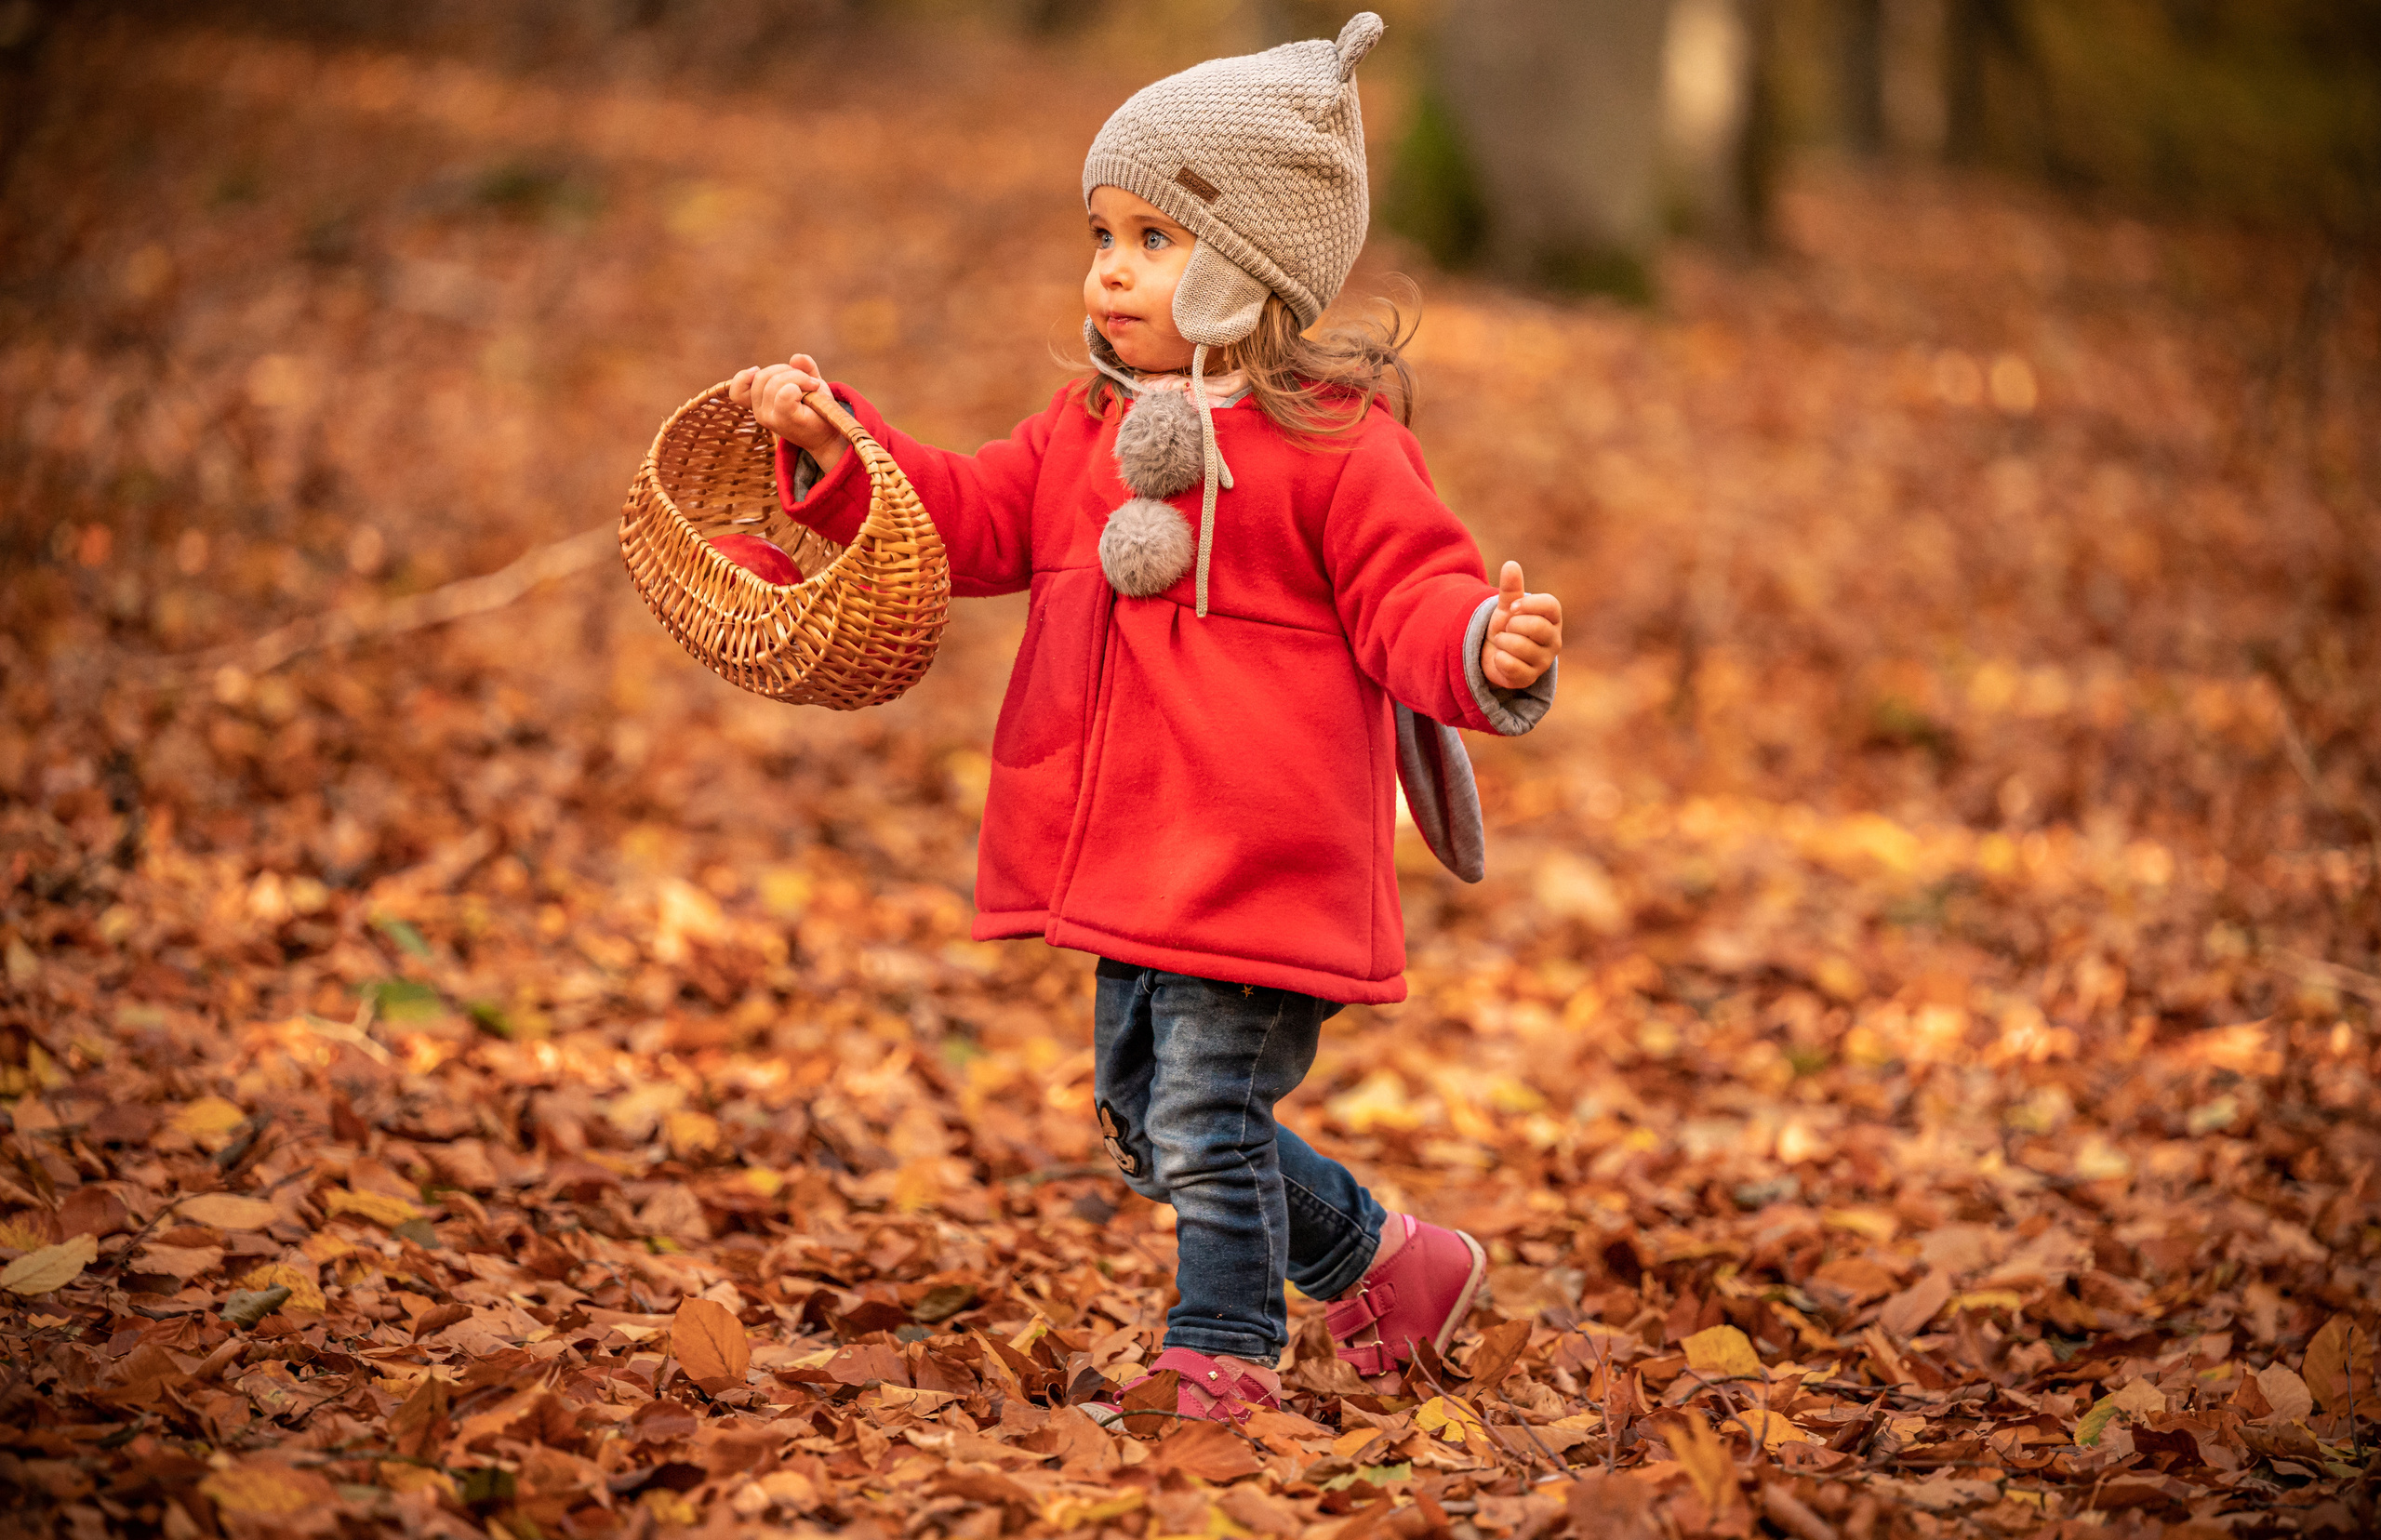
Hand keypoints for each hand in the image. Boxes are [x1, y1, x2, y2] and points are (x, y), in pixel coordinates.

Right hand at [730, 353, 847, 475]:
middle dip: (787, 370)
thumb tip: (796, 358)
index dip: (744, 376)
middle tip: (808, 381)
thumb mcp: (808, 383)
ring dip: (799, 376)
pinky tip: (813, 390)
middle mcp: (760, 413)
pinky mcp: (784, 419)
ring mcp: (770, 418)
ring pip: (774, 381)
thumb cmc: (817, 409)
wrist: (830, 435)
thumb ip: (803, 368)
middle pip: (762, 376)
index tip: (758, 370)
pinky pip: (786, 392)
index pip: (737, 391)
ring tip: (813, 386)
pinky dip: (801, 384)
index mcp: (760, 405)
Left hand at [1482, 561, 1561, 689]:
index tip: (1512, 608)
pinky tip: (1500, 658)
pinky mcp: (1529, 679)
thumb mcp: (1507, 606)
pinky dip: (1499, 659)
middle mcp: (1554, 640)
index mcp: (1552, 618)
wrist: (1493, 653)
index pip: (1551, 606)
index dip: (1529, 605)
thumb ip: (1510, 588)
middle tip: (1506, 628)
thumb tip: (1511, 564)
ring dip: (1503, 642)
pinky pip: (1512, 666)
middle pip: (1537, 627)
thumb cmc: (1507, 626)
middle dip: (1513, 625)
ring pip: (1522, 647)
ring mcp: (1544, 661)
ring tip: (1502, 642)